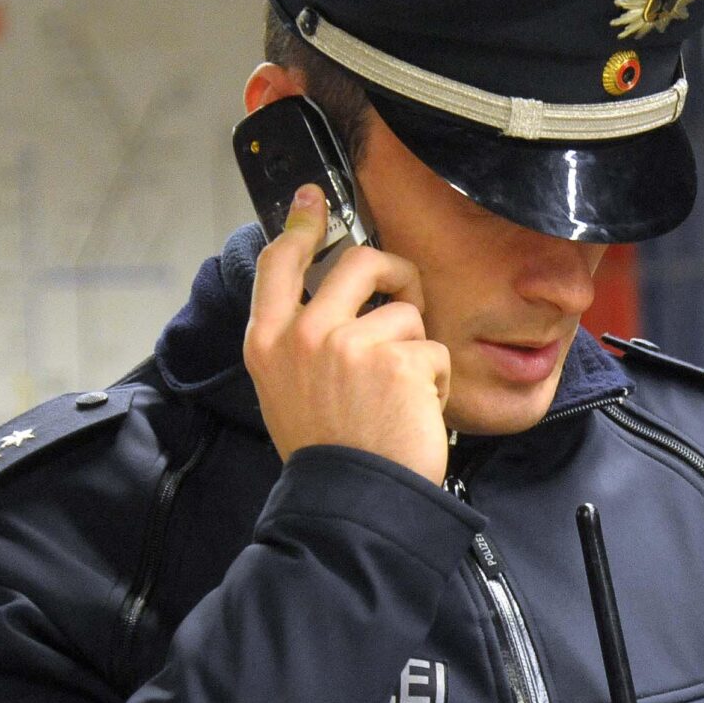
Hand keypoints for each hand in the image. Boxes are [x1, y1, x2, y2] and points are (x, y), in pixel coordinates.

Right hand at [244, 185, 450, 482]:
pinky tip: (415, 413)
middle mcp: (303, 335)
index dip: (302, 225)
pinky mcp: (397, 359)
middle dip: (394, 273)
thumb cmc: (329, 454)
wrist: (352, 502)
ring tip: (401, 395)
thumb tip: (333, 301)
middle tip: (406, 297)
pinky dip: (435, 381)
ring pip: (404, 312)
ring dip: (415, 349)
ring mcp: (349, 344)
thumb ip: (301, 342)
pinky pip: (432, 349)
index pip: (280, 264)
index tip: (313, 199)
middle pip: (359, 262)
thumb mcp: (287, 392)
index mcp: (268, 343)